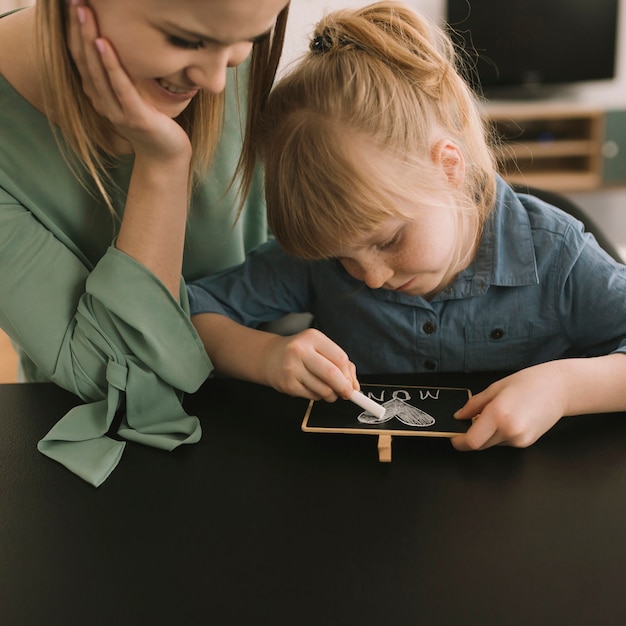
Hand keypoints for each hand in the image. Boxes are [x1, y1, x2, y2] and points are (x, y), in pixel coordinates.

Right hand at [67, 2, 191, 160]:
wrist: (167, 156)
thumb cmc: (155, 122)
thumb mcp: (135, 94)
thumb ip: (124, 74)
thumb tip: (122, 43)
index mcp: (100, 94)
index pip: (81, 57)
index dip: (73, 30)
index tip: (73, 4)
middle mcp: (102, 101)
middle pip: (83, 58)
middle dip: (76, 27)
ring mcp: (116, 110)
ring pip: (96, 69)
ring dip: (88, 37)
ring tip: (83, 11)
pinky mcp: (134, 116)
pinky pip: (120, 85)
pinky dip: (110, 64)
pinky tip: (103, 43)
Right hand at [262, 328, 358, 401]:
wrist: (269, 357)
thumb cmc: (300, 352)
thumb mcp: (319, 348)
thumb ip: (340, 363)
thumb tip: (355, 386)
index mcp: (313, 337)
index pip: (340, 358)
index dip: (349, 374)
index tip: (352, 383)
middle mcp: (300, 351)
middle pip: (332, 374)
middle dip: (344, 388)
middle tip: (347, 393)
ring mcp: (292, 368)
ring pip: (323, 389)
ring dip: (331, 395)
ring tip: (328, 390)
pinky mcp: (287, 385)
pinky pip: (312, 396)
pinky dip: (318, 396)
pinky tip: (313, 388)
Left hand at [451, 362, 569, 449]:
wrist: (559, 389)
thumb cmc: (529, 383)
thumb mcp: (495, 388)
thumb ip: (474, 404)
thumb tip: (459, 416)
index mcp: (499, 414)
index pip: (472, 441)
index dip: (459, 441)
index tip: (454, 436)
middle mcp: (510, 430)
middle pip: (479, 444)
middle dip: (472, 436)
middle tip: (473, 420)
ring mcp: (520, 439)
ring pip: (491, 444)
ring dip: (487, 434)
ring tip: (498, 414)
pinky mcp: (526, 443)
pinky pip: (504, 442)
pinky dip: (499, 434)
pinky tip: (509, 419)